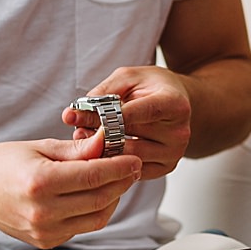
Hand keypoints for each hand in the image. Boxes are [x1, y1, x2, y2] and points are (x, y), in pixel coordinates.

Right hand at [0, 132, 142, 249]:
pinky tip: (94, 194)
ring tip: (114, 180)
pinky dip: (96, 211)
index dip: (120, 167)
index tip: (133, 159)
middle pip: (100, 199)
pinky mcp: (47, 241)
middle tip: (130, 167)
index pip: (94, 177)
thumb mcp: (40, 147)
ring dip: (113, 198)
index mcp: (40, 183)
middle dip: (122, 182)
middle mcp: (42, 211)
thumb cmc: (2, 164)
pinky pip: (84, 227)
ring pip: (98, 217)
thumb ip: (77, 149)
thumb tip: (107, 142)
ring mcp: (45, 231)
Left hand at [64, 66, 192, 180]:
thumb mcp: (128, 78)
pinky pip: (131, 171)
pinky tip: (104, 150)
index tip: (78, 117)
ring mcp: (174, 153)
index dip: (105, 117)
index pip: (136, 114)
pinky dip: (113, 162)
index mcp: (175, 104)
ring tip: (88, 138)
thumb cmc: (152, 86)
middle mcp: (179, 132)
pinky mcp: (166, 167)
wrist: (178, 100)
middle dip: (97, 135)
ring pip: (126, 159)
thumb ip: (101, 94)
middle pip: (129, 139)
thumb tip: (71, 115)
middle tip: (78, 129)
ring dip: (101, 151)